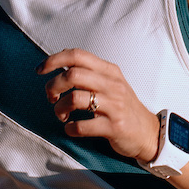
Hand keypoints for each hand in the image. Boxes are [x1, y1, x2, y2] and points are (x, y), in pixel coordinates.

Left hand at [40, 48, 160, 163]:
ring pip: (75, 99)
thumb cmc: (123, 107)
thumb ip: (90, 73)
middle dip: (53, 86)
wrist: (148, 132)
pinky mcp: (114, 127)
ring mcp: (114, 106)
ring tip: (61, 115)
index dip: (54, 60)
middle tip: (51, 98)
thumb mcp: (111, 83)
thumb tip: (59, 66)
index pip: (77, 55)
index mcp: (109, 71)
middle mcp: (113, 85)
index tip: (40, 70)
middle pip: (72, 75)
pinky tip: (70, 129)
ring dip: (59, 108)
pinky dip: (70, 128)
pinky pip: (83, 126)